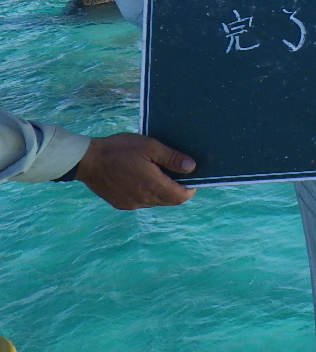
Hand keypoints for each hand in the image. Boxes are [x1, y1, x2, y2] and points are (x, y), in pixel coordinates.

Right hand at [76, 133, 196, 209]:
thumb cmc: (120, 150)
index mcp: (152, 187)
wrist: (87, 160)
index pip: (180, 197)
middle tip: (174, 171)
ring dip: (161, 190)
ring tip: (157, 172)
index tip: (190, 177)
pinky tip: (141, 177)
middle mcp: (143, 200)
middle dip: (176, 189)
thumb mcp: (150, 147)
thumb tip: (192, 167)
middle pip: (169, 201)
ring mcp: (131, 204)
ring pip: (155, 202)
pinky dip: (147, 192)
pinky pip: (141, 202)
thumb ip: (172, 158)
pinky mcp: (120, 203)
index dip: (189, 189)